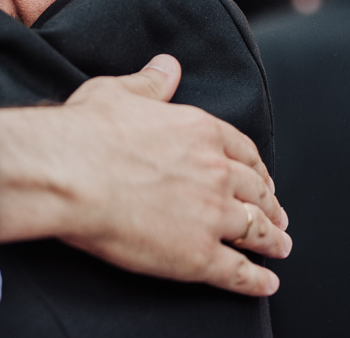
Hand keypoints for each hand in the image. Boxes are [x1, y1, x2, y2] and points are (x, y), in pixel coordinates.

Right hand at [0, 54, 289, 296]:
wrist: (69, 174)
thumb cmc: (87, 132)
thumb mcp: (119, 93)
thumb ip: (150, 83)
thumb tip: (168, 66)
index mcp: (200, 132)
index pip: (242, 151)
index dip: (256, 167)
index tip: (260, 176)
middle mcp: (216, 172)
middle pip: (256, 191)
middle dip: (270, 204)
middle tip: (277, 215)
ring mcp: (211, 215)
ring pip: (255, 230)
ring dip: (272, 240)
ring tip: (280, 247)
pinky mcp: (198, 255)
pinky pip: (238, 271)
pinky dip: (256, 280)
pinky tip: (266, 284)